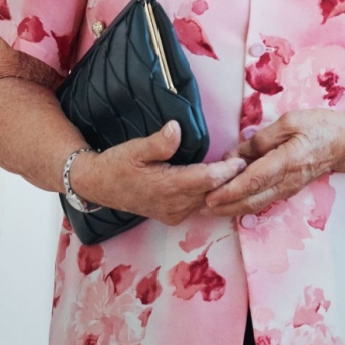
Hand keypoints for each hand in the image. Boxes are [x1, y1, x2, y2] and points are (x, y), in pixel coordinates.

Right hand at [72, 121, 246, 224]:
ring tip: (235, 169)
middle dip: (230, 179)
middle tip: (246, 161)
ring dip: (221, 187)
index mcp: (168, 187)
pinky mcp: (172, 215)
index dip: (227, 170)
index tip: (241, 158)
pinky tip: (216, 180)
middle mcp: (175, 205)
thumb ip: (158, 142)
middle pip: (214, 192)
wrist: (98, 186)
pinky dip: (210, 193)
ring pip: (208, 200)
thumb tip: (176, 129)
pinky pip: (199, 205)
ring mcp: (174, 213)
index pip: (209, 180)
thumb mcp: (134, 148)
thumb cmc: (117, 164)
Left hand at [205, 109, 342, 216]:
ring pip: (255, 205)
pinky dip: (242, 204)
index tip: (210, 194)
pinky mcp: (286, 191)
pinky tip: (227, 202)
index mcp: (288, 161)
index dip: (230, 190)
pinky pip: (262, 201)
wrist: (344, 144)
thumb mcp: (290, 121)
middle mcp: (287, 181)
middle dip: (224, 206)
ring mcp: (287, 189)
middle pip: (251, 200)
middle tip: (199, 206)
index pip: (254, 180)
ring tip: (207, 208)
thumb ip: (262, 138)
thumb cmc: (319, 128)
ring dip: (231, 209)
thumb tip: (236, 154)